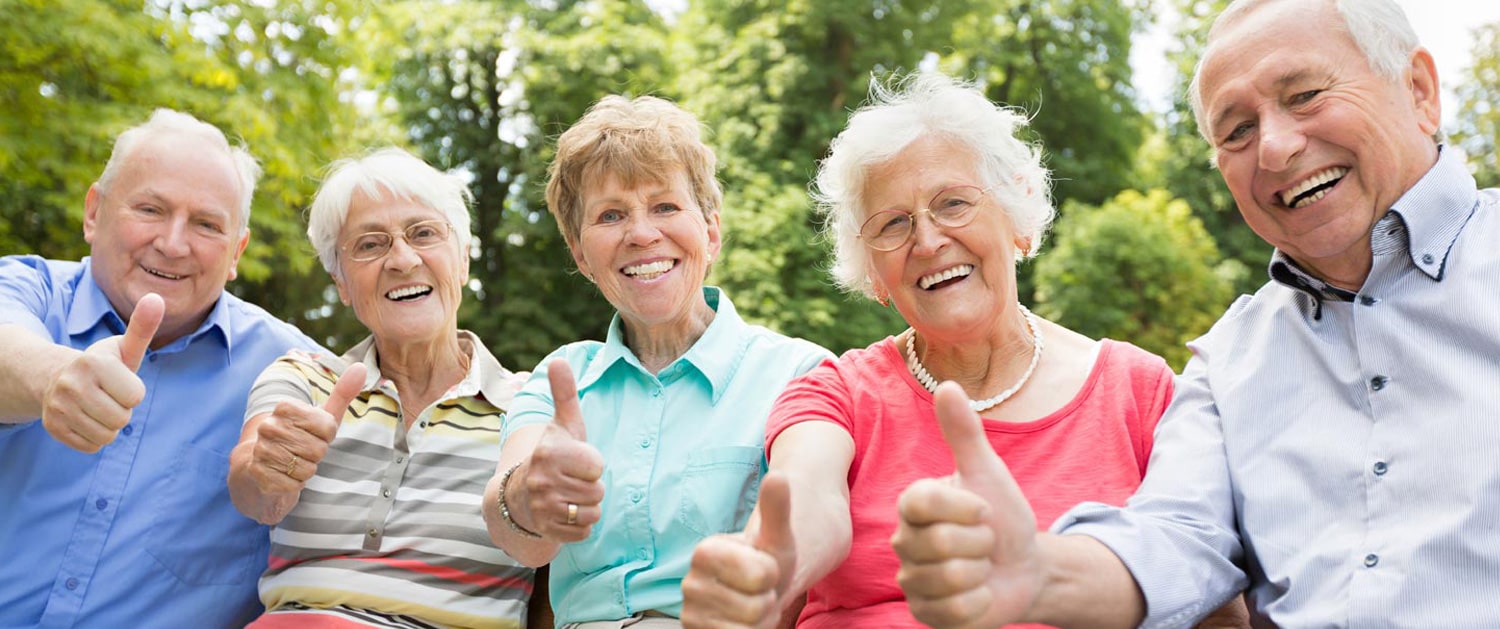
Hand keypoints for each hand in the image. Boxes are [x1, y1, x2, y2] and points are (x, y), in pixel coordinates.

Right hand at [40, 293, 162, 452]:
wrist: (58, 378)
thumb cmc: (103, 364)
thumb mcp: (123, 347)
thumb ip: (142, 327)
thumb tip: (157, 298)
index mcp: (94, 364)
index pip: (136, 396)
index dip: (133, 391)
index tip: (120, 381)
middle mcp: (72, 385)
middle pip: (122, 419)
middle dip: (122, 410)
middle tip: (108, 396)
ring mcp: (59, 408)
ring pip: (107, 436)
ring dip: (109, 425)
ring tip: (98, 406)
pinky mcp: (53, 428)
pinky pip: (91, 446)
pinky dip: (94, 437)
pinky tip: (85, 418)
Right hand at [245, 363, 366, 493]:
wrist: (258, 470)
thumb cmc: (297, 440)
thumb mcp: (322, 417)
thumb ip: (341, 394)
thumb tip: (360, 368)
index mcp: (284, 407)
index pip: (327, 427)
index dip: (326, 436)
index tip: (312, 435)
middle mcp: (269, 427)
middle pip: (318, 449)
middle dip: (316, 455)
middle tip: (301, 453)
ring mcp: (261, 451)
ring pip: (306, 468)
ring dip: (305, 471)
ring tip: (291, 465)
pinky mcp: (260, 476)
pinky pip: (294, 485)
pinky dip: (295, 485)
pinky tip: (283, 477)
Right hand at [516, 358, 604, 540]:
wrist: (519, 495)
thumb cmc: (552, 455)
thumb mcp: (561, 425)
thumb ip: (564, 393)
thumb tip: (558, 359)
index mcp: (549, 452)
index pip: (597, 465)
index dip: (593, 464)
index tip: (577, 461)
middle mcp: (542, 480)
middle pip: (597, 491)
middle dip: (591, 487)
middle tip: (572, 480)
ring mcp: (542, 507)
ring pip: (592, 512)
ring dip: (587, 507)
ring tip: (569, 495)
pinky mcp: (545, 531)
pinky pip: (583, 532)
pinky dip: (579, 526)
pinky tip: (565, 514)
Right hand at [681, 472, 796, 628]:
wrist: (754, 589)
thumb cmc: (766, 560)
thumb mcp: (777, 536)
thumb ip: (777, 507)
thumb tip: (779, 476)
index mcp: (704, 551)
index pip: (761, 575)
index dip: (772, 573)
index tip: (763, 567)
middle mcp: (689, 583)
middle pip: (756, 608)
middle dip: (766, 599)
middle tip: (758, 589)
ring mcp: (690, 613)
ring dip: (759, 620)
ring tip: (750, 604)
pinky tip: (742, 622)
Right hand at [891, 382, 1041, 628]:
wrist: (1023, 566)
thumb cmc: (1002, 515)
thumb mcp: (988, 472)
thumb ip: (964, 433)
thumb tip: (947, 384)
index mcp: (912, 504)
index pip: (926, 504)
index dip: (968, 508)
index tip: (985, 509)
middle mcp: (904, 541)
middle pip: (943, 544)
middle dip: (981, 543)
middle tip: (984, 541)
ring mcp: (912, 580)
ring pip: (950, 579)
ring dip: (982, 574)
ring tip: (981, 567)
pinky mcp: (925, 614)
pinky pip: (956, 611)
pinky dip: (981, 603)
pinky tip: (979, 593)